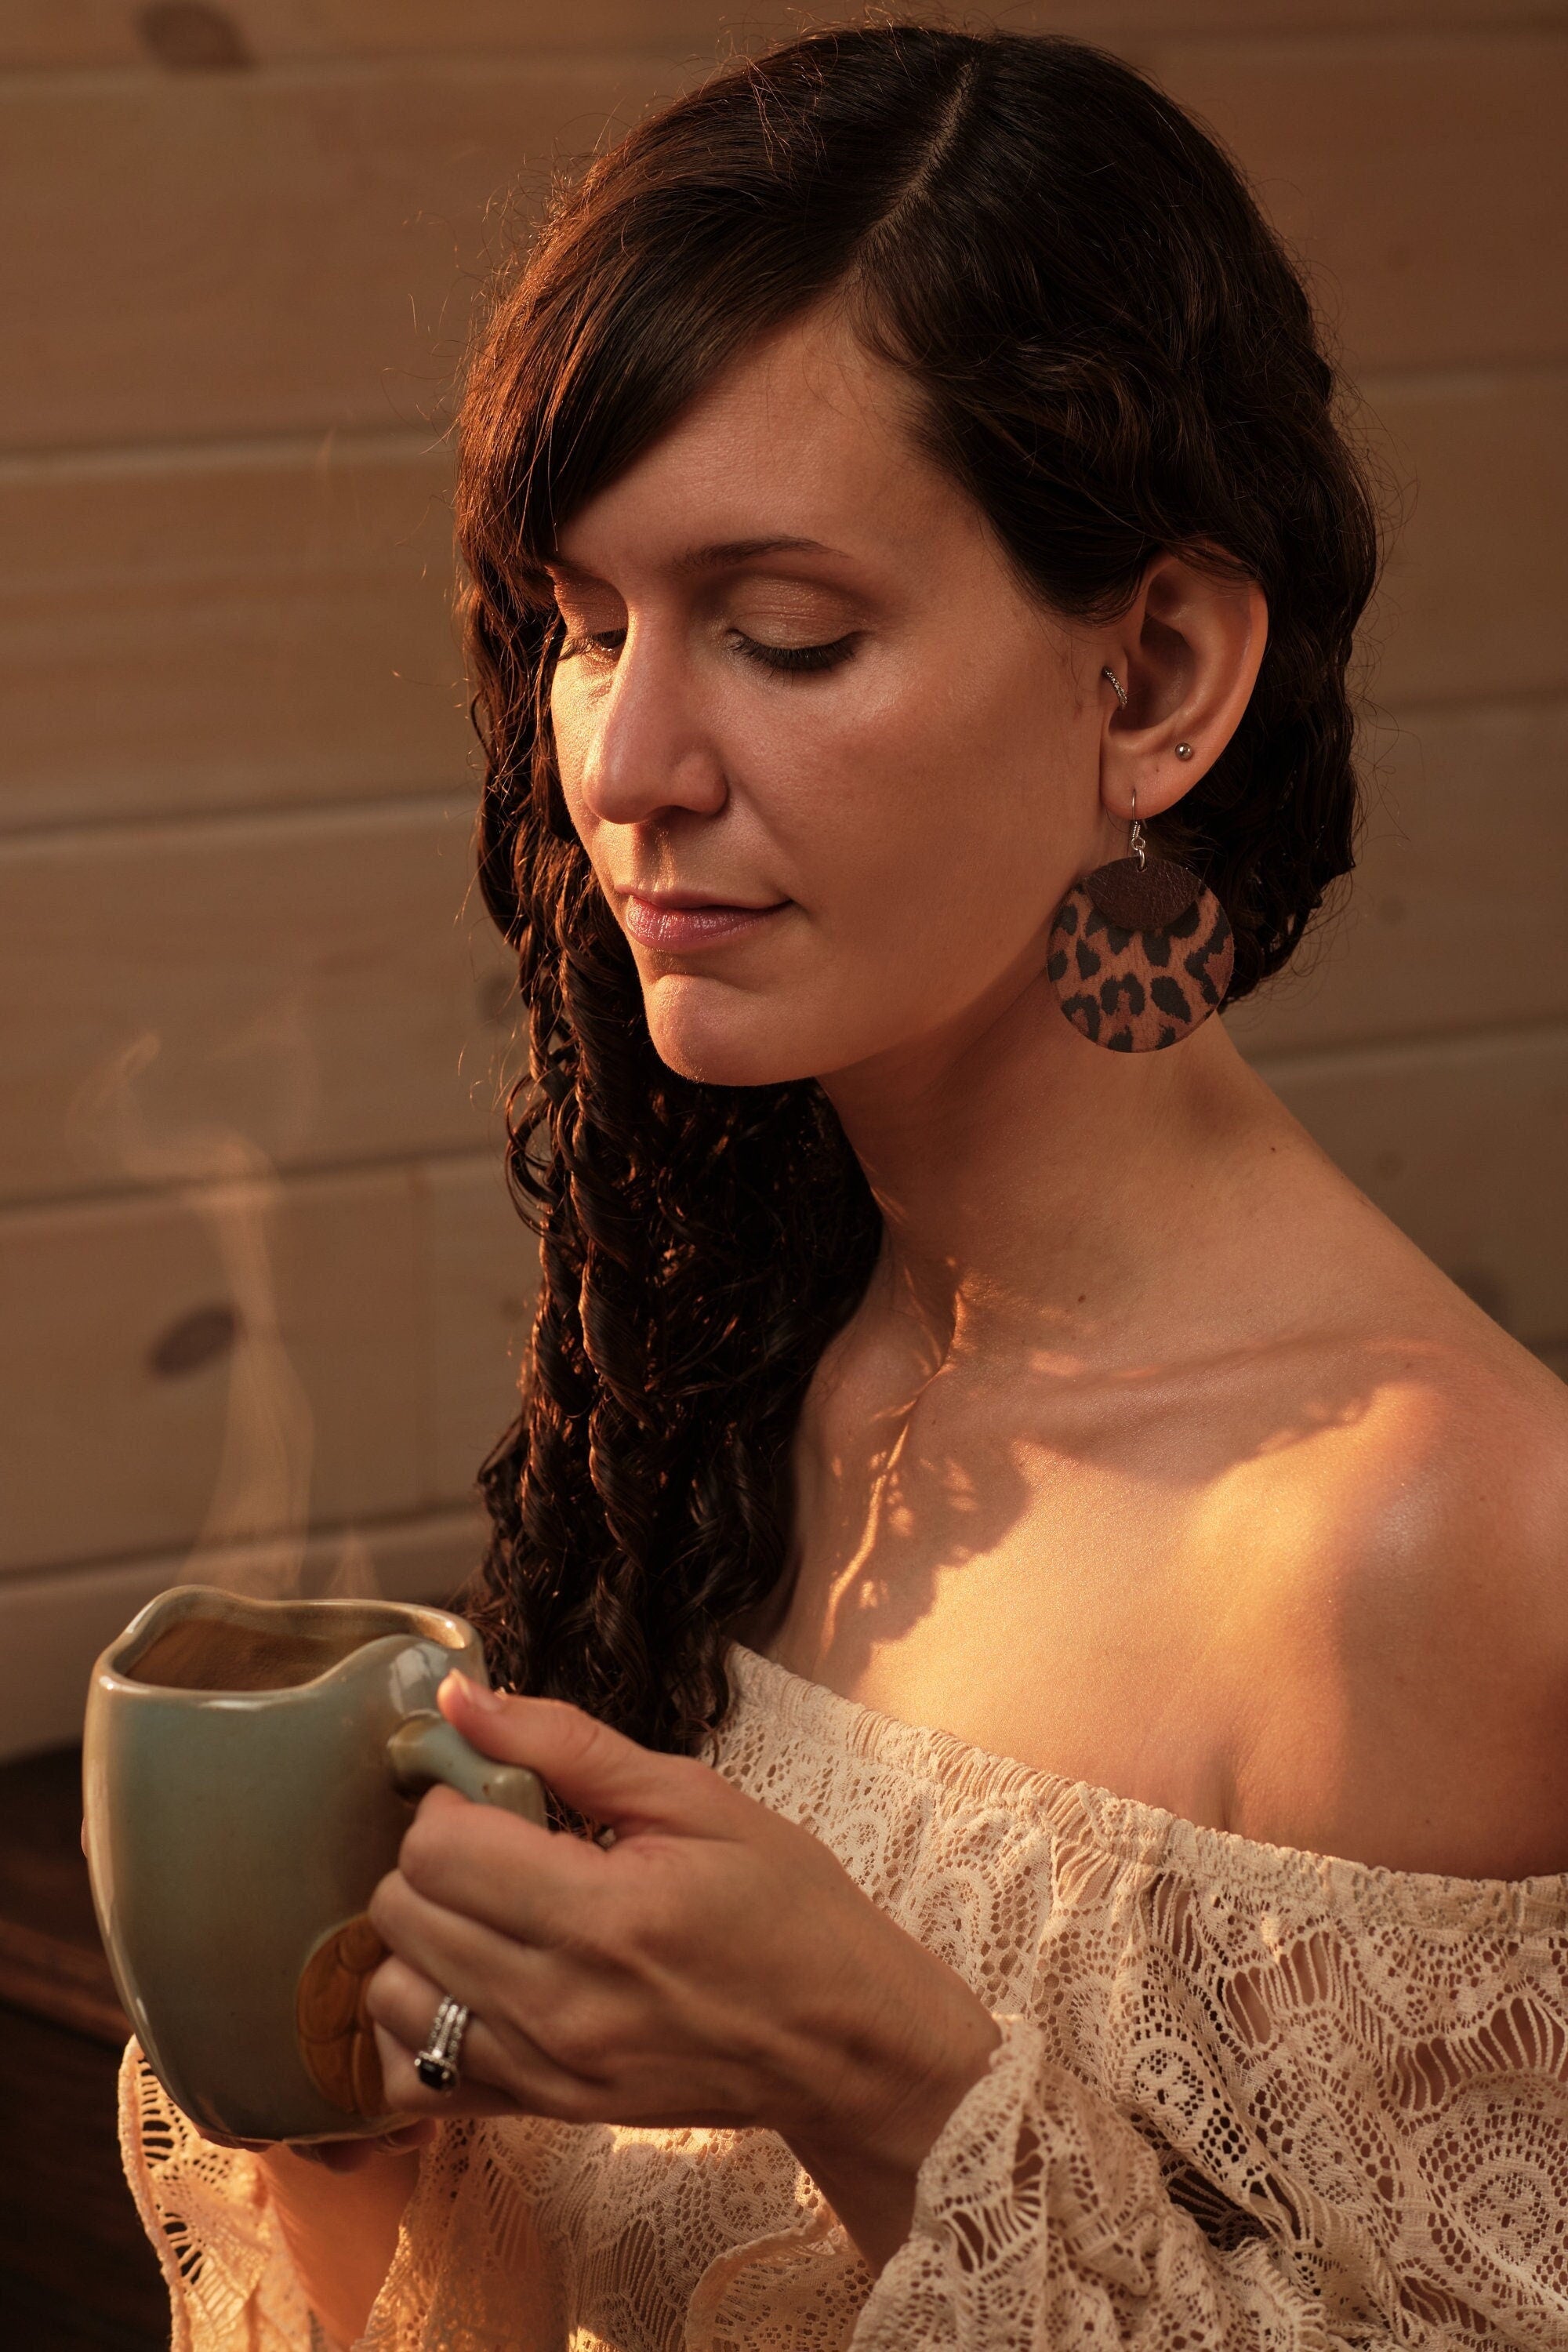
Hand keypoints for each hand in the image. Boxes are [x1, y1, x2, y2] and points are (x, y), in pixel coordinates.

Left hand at [364, 1673, 998, 2267]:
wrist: (844, 2043)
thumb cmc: (788, 1908)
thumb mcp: (697, 1798)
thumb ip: (567, 1744)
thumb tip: (456, 1698)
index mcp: (609, 1912)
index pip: (440, 1850)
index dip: (450, 1800)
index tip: (496, 1792)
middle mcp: (564, 2004)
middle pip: (405, 1915)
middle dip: (431, 1859)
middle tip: (494, 1843)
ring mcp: (549, 2071)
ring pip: (392, 1998)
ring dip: (417, 1940)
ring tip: (483, 1911)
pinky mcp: (545, 2113)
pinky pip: (417, 2080)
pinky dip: (417, 2025)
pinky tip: (466, 1983)